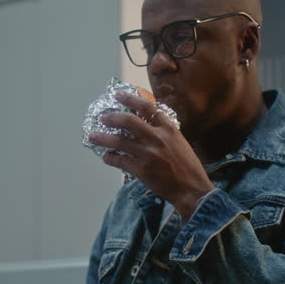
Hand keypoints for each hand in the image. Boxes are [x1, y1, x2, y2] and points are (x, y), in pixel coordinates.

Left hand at [87, 89, 214, 219]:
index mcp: (168, 128)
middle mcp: (157, 138)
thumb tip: (146, 124)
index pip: (147, 107)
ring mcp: (148, 154)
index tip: (118, 94)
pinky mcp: (142, 170)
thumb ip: (163, 132)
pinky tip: (106, 156)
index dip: (130, 98)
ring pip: (119, 140)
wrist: (192, 189)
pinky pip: (119, 160)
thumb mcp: (179, 142)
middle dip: (112, 117)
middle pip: (128, 120)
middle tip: (103, 117)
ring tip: (92, 136)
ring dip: (102, 137)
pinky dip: (110, 157)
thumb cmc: (187, 166)